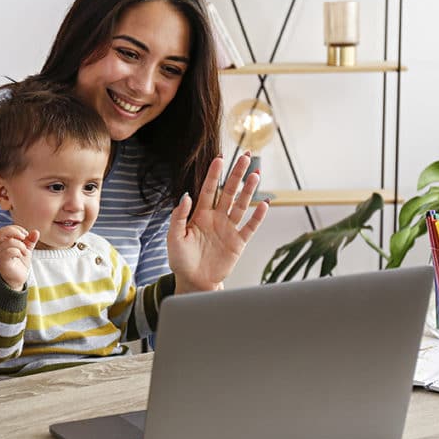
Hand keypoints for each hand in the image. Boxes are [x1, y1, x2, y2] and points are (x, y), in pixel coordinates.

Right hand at [0, 224, 38, 289]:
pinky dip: (18, 252)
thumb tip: (36, 232)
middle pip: (1, 232)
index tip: (26, 234)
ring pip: (8, 242)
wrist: (18, 278)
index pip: (4, 229)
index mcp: (2, 242)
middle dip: (15, 232)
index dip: (16, 229)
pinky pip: (8, 252)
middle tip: (24, 238)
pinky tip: (21, 255)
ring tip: (25, 251)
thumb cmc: (20, 262)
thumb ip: (30, 240)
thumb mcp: (26, 248)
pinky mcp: (3, 262)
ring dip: (20, 245)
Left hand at [167, 152, 268, 293]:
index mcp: (200, 215)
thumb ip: (179, 216)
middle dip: (237, 174)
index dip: (214, 174)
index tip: (220, 158)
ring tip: (256, 174)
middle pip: (229, 192)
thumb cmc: (181, 260)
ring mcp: (228, 229)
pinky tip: (265, 204)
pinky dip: (258, 216)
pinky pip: (250, 227)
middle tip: (246, 157)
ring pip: (241, 205)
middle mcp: (216, 218)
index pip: (208, 190)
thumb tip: (186, 195)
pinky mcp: (238, 242)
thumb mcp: (174, 237)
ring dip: (249, 191)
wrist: (194, 281)